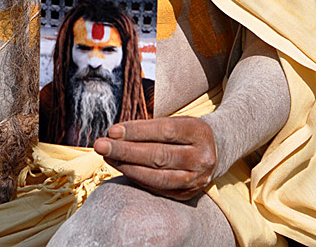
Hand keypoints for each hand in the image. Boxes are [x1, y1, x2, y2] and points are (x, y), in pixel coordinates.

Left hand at [93, 116, 216, 200]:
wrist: (215, 149)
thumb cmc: (185, 131)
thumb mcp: (176, 121)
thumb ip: (149, 127)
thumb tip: (115, 134)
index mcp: (199, 132)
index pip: (164, 131)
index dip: (136, 131)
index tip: (112, 130)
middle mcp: (201, 157)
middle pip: (159, 155)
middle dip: (125, 150)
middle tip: (100, 145)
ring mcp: (196, 179)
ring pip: (157, 176)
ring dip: (127, 167)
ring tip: (107, 157)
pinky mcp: (188, 194)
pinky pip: (158, 189)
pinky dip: (137, 179)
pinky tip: (122, 168)